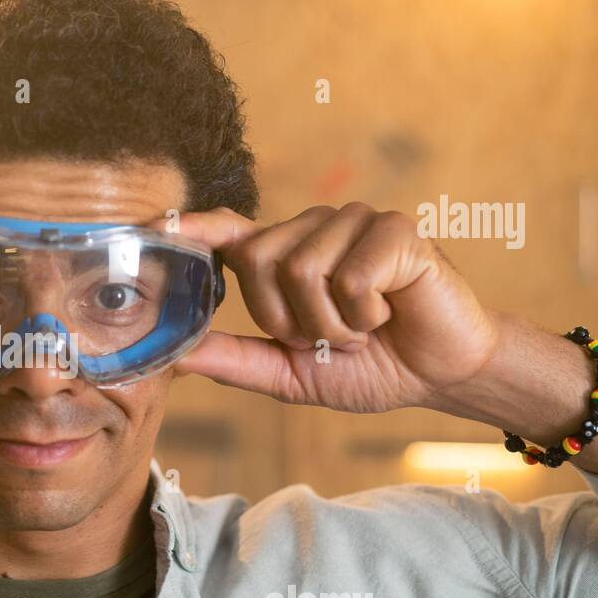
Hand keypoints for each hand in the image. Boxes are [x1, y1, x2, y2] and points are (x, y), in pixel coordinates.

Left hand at [159, 203, 500, 412]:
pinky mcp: (395, 228)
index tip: (156, 226)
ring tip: (361, 328)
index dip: (194, 227)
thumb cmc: (369, 366)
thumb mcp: (289, 372)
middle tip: (325, 337)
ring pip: (302, 270)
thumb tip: (175, 354)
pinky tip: (388, 312)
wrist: (440, 375)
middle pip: (257, 259)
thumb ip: (235, 359)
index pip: (230, 231)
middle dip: (286, 318)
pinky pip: (349, 276)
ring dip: (331, 323)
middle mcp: (314, 228)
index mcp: (285, 255)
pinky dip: (364, 314)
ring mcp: (355, 221)